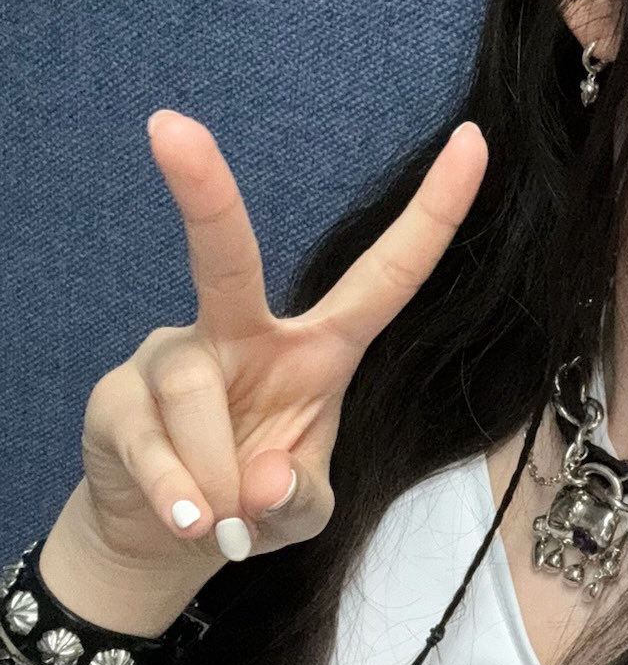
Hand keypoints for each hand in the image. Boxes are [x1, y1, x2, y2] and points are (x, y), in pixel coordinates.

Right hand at [65, 109, 487, 587]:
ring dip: (218, 473)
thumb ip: (301, 499)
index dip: (435, 214)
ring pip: (196, 390)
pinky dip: (178, 494)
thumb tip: (265, 480)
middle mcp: (243, 334)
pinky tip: (189, 522)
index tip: (475, 140)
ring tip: (223, 520)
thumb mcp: (301, 511)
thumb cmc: (253, 500)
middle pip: (226, 257)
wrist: (164, 537)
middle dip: (203, 193)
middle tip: (170, 127)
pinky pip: (152, 442)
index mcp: (318, 348)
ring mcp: (173, 358)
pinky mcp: (116, 397)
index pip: (387, 275)